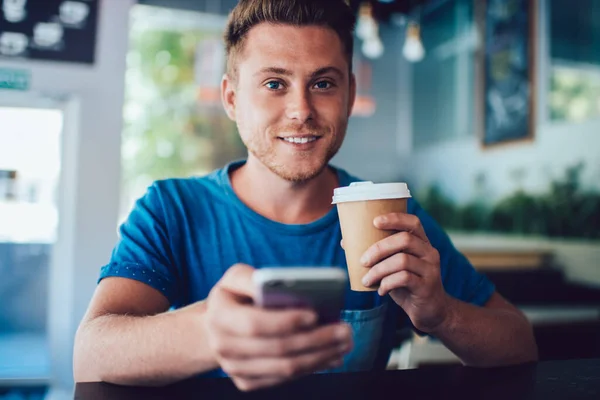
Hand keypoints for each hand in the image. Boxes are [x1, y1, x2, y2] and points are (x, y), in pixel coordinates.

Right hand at [203, 264, 352, 391]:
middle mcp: (223, 346)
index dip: (286, 321)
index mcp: (219, 316)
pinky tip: (330, 356)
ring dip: (319, 357)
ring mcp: (234, 368)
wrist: (215, 326)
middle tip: (344, 330)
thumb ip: (253, 277)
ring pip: (284, 368)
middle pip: (276, 348)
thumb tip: (282, 284)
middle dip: (315, 340)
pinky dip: (310, 368)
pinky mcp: (246, 382)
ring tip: (343, 344)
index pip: (255, 324)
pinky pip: (283, 379)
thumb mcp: (235, 277)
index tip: (315, 314)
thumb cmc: (234, 295)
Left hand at [359, 213, 450, 333]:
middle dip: (379, 248)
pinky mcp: (427, 286)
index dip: (395, 218)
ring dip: (379, 270)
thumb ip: (377, 254)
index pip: (413, 222)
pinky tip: (381, 290)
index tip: (374, 221)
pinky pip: (404, 279)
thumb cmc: (407, 284)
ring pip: (402, 260)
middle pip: (405, 239)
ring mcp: (430, 269)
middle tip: (363, 261)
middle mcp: (429, 252)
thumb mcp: (393, 267)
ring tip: (367, 280)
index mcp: (421, 242)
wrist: (430, 310)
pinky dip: (387, 283)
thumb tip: (346, 242)